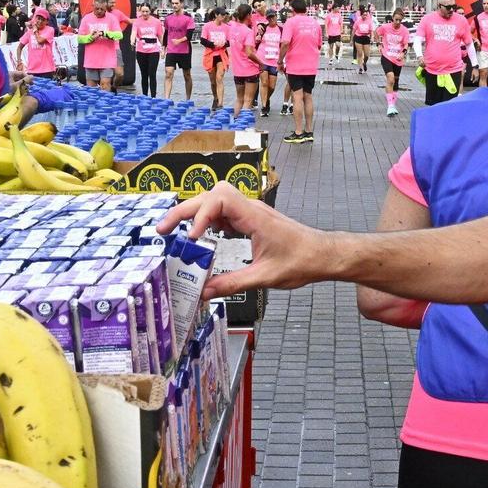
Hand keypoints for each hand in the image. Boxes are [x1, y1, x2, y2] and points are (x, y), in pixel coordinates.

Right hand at [157, 183, 335, 298]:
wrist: (323, 254)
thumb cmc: (303, 261)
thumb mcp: (265, 277)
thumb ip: (233, 283)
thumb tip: (204, 292)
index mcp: (255, 217)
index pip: (219, 200)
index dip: (200, 215)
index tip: (193, 238)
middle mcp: (250, 209)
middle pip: (210, 196)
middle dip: (185, 210)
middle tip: (163, 229)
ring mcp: (250, 212)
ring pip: (214, 201)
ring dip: (194, 213)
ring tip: (175, 232)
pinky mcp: (250, 220)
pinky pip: (223, 212)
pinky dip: (207, 220)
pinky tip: (201, 236)